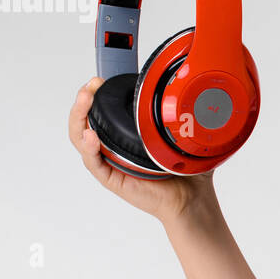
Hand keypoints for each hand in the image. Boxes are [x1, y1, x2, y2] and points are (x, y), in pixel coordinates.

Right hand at [68, 77, 215, 223]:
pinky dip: (88, 148)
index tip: (100, 80)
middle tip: (90, 86)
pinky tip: (90, 135)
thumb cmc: (187, 170)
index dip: (97, 95)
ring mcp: (111, 163)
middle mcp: (115, 148)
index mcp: (128, 136)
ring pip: (81, 139)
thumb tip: (200, 90)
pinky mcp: (112, 179)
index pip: (103, 112)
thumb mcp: (186, 134)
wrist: (192, 198)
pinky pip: (94, 163)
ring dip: (79, 118)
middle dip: (83, 101)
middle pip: (85, 122)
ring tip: (85, 100)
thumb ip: (188, 113)